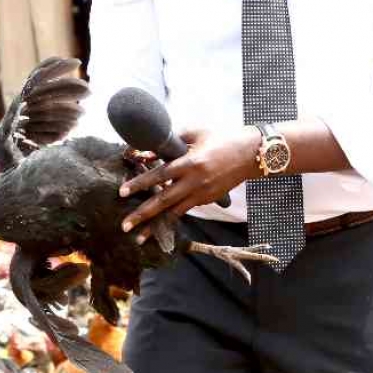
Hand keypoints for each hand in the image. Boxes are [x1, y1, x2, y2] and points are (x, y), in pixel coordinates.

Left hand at [118, 127, 261, 232]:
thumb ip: (169, 142)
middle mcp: (194, 182)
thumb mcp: (195, 134)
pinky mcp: (206, 200)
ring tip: (138, 238)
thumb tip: (145, 153)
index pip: (159, 174)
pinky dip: (170, 219)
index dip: (140, 183)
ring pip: (174, 213)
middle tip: (125, 226)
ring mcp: (201, 194)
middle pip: (164, 200)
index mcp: (190, 163)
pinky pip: (184, 210)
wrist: (250, 154)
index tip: (122, 192)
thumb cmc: (220, 139)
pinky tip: (158, 229)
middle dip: (143, 214)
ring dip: (155, 226)